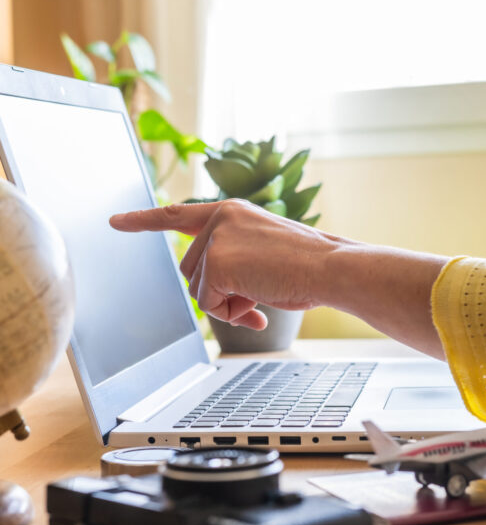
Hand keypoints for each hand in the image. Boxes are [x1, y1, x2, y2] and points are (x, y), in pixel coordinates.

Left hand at [110, 200, 335, 328]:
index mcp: (231, 212)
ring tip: (262, 295)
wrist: (331, 267)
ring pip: (199, 289)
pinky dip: (231, 313)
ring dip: (228, 303)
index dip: (144, 220)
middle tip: (255, 294)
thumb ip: (232, 261)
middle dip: (218, 291)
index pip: (178, 214)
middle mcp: (220, 218)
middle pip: (190, 270)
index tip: (116, 221)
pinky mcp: (218, 261)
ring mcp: (217, 238)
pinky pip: (209, 303)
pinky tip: (258, 305)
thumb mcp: (263, 252)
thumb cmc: (307, 265)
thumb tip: (213, 296)